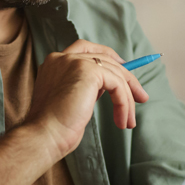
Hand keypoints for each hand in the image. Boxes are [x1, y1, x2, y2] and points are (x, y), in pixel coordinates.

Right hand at [22, 40, 148, 158]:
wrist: (44, 136)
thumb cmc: (54, 128)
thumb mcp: (70, 100)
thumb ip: (84, 87)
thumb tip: (111, 85)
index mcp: (55, 62)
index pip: (85, 48)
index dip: (108, 55)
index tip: (124, 68)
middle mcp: (63, 57)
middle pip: (105, 58)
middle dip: (127, 78)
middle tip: (141, 97)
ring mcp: (74, 61)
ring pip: (114, 73)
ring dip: (127, 99)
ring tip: (129, 122)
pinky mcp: (87, 71)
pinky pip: (117, 84)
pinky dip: (124, 103)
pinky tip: (122, 120)